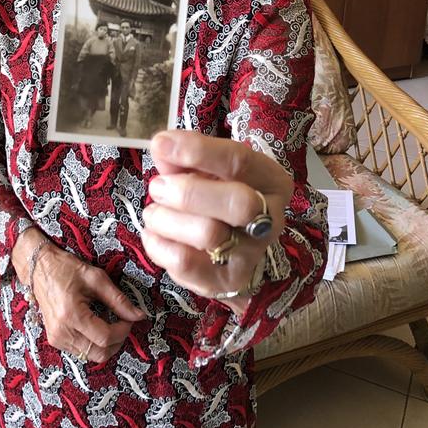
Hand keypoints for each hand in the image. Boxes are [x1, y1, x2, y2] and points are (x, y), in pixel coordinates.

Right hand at [12, 230, 145, 362]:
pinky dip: (94, 343)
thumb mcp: (96, 278)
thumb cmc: (66, 268)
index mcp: (71, 315)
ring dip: (107, 344)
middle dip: (117, 341)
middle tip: (123, 323)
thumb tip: (139, 315)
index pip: (105, 337)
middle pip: (99, 353)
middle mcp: (62, 332)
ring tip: (110, 323)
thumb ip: (118, 299)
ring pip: (91, 355)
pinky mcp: (55, 340)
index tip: (129, 318)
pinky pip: (81, 351)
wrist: (40, 269)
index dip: (123, 330)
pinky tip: (97, 326)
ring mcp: (57, 339)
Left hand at [141, 130, 293, 311]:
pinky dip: (159, 244)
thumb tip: (162, 147)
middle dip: (188, 192)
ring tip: (155, 213)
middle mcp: (270, 220)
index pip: (240, 161)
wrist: (230, 249)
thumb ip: (185, 157)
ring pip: (208, 234)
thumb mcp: (207, 170)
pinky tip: (157, 234)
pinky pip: (185, 263)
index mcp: (271, 182)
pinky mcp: (225, 283)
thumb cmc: (215, 197)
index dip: (197, 151)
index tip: (162, 144)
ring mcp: (251, 255)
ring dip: (167, 219)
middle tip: (158, 187)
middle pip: (237, 204)